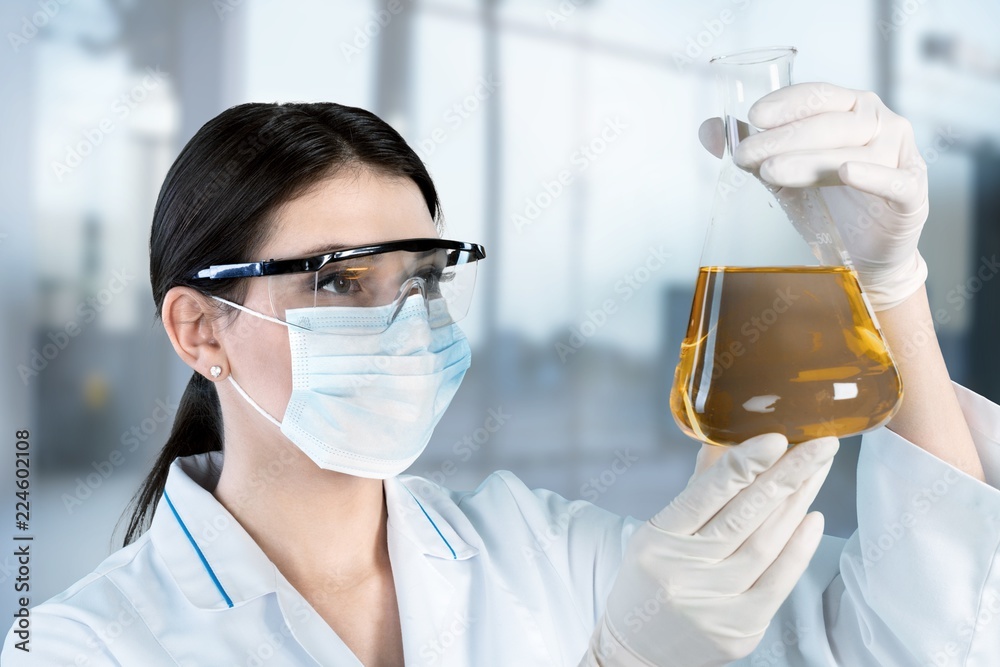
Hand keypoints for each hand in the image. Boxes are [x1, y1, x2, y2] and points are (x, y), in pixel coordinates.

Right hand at [580, 434, 837, 666]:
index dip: (743, 465)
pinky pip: (778, 582)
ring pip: (765, 544)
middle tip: (820, 445)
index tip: (777, 438)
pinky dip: (799, 548)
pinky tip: (814, 517)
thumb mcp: (658, 533)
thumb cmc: (649, 582)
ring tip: (819, 469)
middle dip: (788, 475)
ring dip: (799, 502)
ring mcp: (713, 604)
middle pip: (744, 516)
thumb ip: (697, 493)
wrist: (635, 651)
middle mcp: (682, 572)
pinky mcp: (739, 630)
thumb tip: (729, 445)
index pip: (704, 495)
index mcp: (657, 540)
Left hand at [700, 83, 928, 310]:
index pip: (818, 96)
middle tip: (745, 155)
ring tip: (770, 172)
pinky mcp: (912, 192)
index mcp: (852, 109)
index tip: (753, 117)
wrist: (866, 252)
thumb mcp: (786, 175)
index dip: (786, 104)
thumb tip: (708, 131)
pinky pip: (893, 180)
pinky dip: (872, 175)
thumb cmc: (829, 205)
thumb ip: (755, 150)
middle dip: (783, 138)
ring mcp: (900, 155)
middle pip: (829, 123)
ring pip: (851, 151)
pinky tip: (847, 172)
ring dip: (807, 159)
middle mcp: (880, 124)